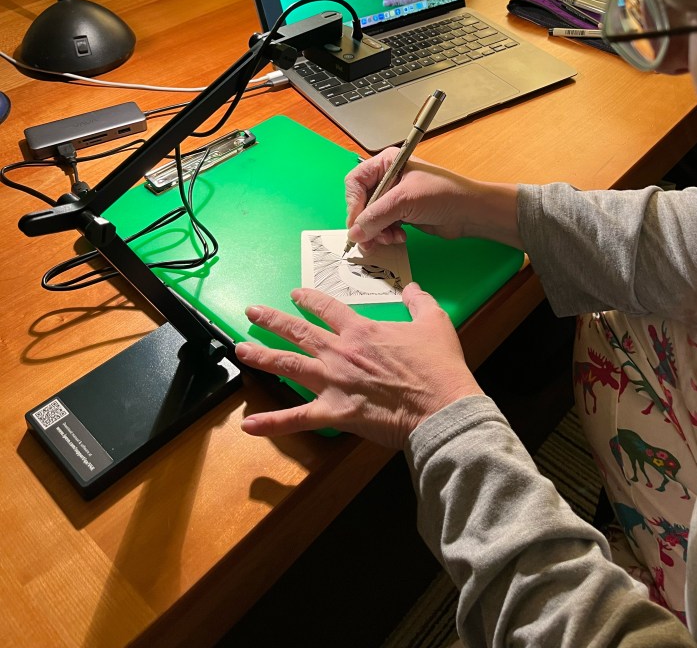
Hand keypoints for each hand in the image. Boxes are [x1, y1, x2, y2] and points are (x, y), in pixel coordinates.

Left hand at [235, 283, 482, 446]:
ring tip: (240, 350)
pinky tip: (248, 425)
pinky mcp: (334, 412)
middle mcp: (340, 352)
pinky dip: (271, 423)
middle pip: (298, 331)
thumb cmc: (438, 367)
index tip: (296, 294)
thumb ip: (420, 301)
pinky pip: (297, 418)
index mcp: (361, 330)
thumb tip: (413, 287)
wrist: (441, 407)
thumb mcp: (434, 323)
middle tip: (252, 312)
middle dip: (272, 319)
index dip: (309, 299)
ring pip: (288, 365)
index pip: (328, 308)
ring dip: (262, 356)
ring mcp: (333, 382)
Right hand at [344, 150, 521, 250]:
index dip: (353, 204)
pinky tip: (399, 238)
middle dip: (366, 223)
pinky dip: (386, 235)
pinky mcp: (402, 213)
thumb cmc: (443, 194)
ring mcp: (395, 197)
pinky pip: (382, 226)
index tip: (357, 224)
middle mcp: (388, 178)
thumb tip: (355, 232)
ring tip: (390, 239)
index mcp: (386, 163)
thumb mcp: (404, 201)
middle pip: (361, 203)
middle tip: (371, 240)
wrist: (469, 211)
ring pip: (370, 218)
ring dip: (377, 232)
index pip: (355, 182)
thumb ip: (376, 216)